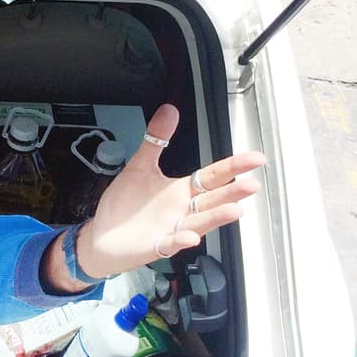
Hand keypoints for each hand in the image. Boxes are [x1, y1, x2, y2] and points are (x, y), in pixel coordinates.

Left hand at [77, 104, 265, 278]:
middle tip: (252, 184)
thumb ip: (155, 141)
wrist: (101, 236)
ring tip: (234, 210)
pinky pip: (171, 243)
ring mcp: (172, 229)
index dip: (234, 167)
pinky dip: (180, 240)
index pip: (213, 176)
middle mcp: (182, 210)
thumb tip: (169, 111)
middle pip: (212, 200)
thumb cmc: (124, 206)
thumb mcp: (139, 167)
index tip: (256, 158)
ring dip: (216, 217)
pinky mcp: (156, 245)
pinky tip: (190, 237)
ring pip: (199, 223)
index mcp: (181, 191)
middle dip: (232, 193)